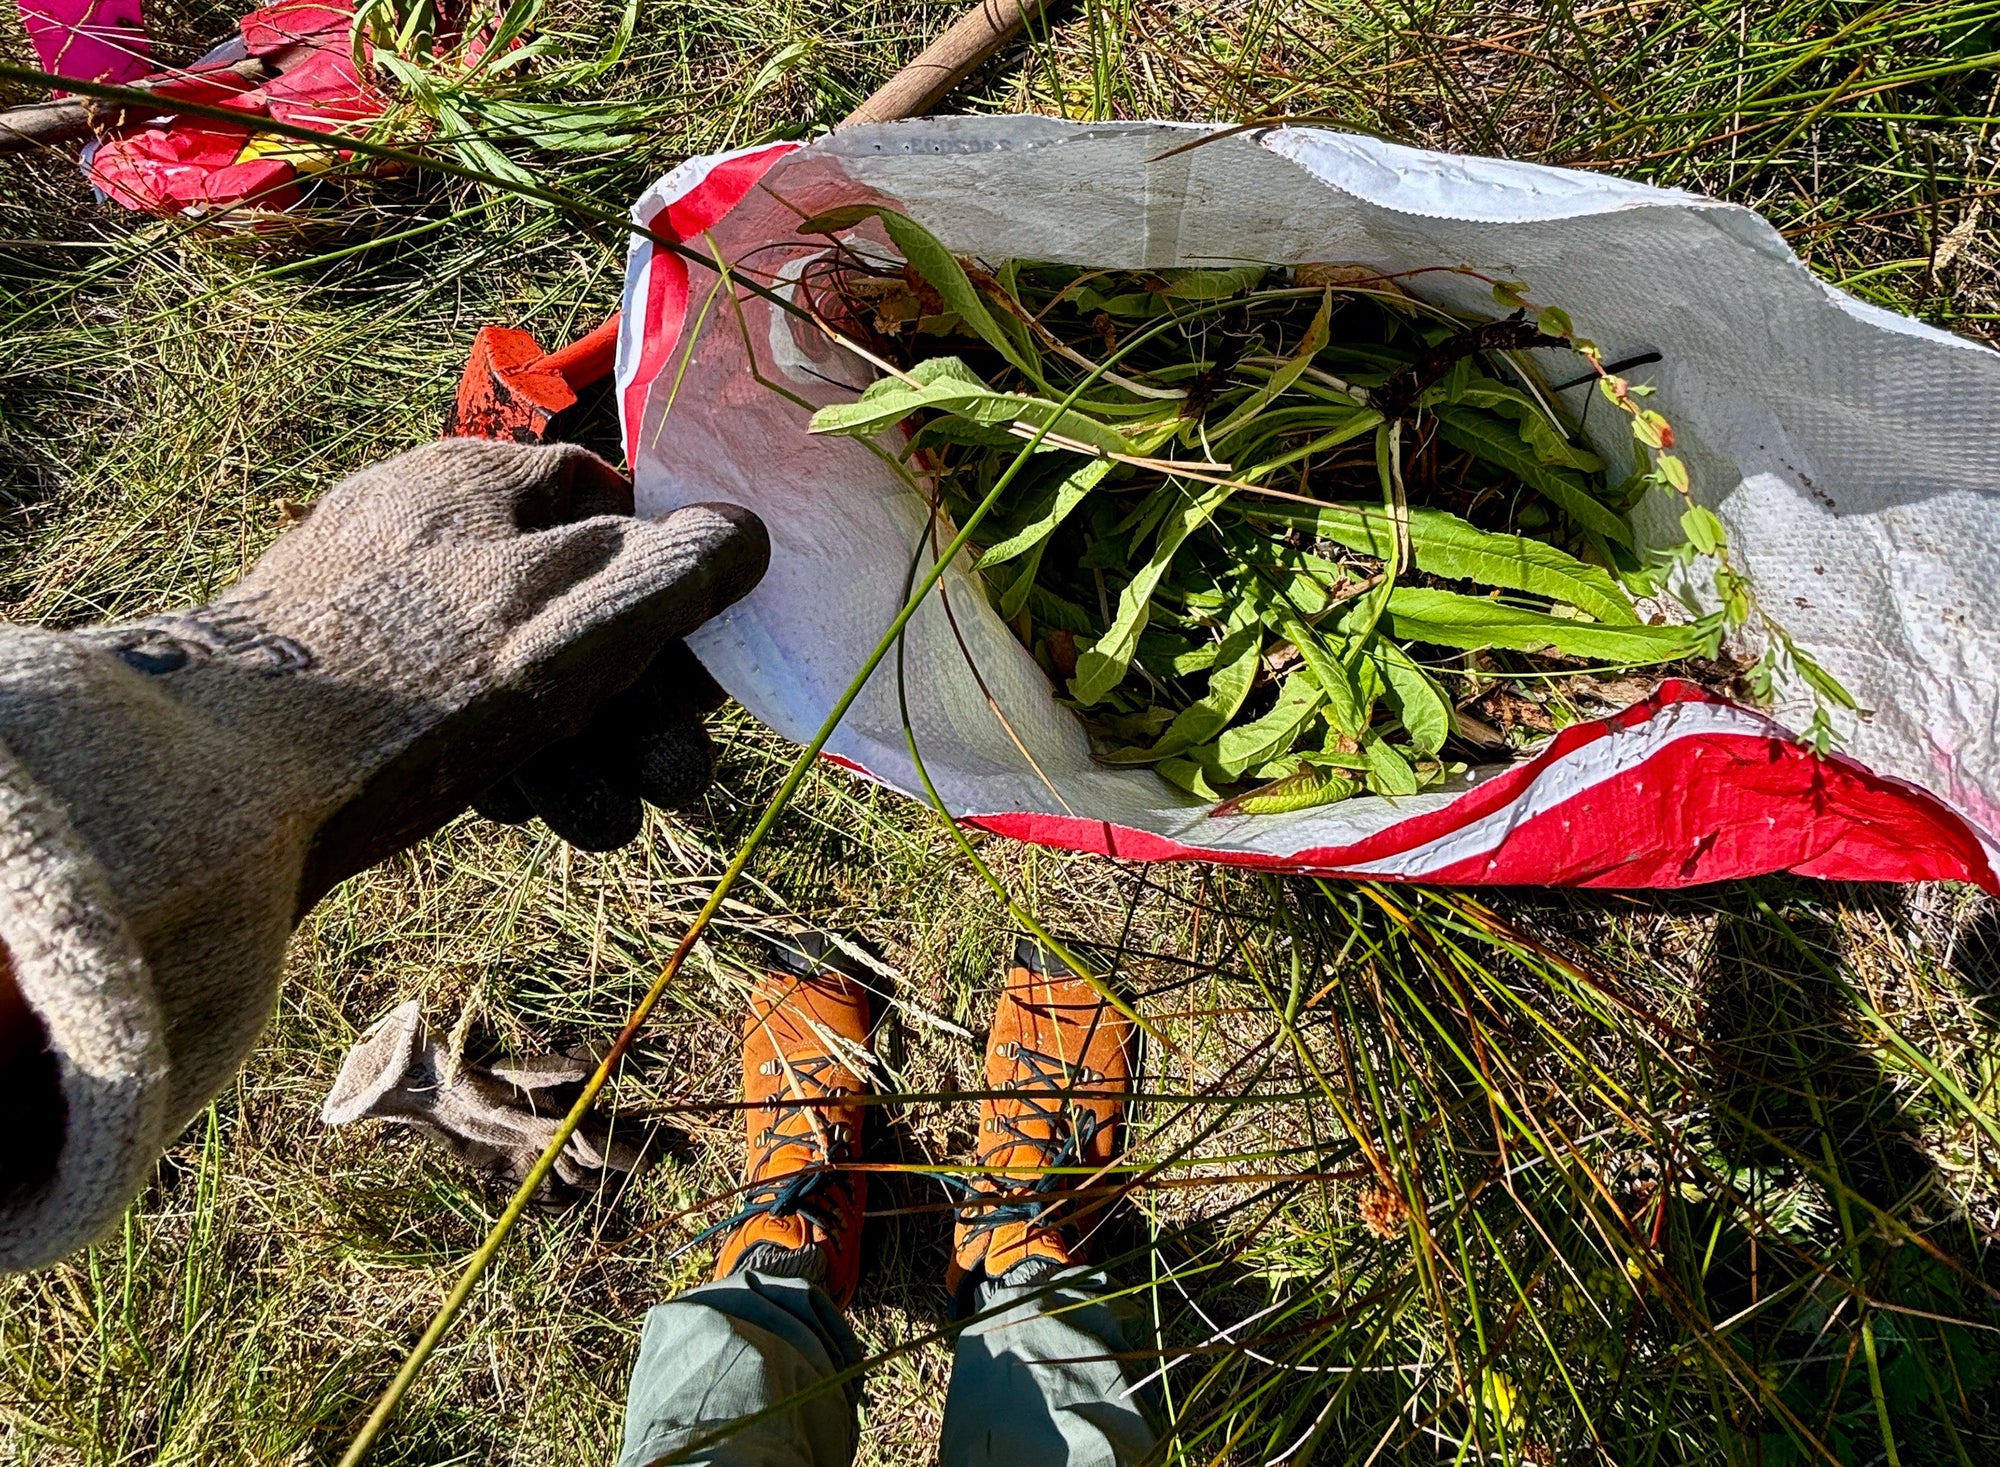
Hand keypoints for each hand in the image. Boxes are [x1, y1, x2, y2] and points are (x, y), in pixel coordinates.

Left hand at [0, 439, 765, 1267]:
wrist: (216, 785)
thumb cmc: (420, 684)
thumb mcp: (572, 623)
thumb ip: (672, 577)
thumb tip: (744, 532)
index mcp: (477, 482)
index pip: (610, 500)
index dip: (676, 581)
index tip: (709, 661)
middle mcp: (422, 528)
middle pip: (566, 604)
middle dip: (635, 702)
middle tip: (677, 777)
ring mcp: (372, 604)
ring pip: (510, 668)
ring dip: (578, 747)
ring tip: (604, 822)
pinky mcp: (335, 681)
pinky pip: (446, 703)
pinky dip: (493, 750)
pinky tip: (513, 810)